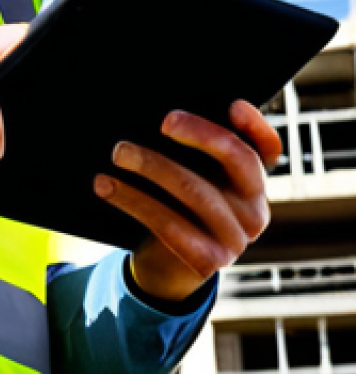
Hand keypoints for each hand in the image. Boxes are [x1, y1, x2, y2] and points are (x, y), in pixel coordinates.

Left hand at [94, 100, 281, 301]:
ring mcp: (235, 237)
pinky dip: (132, 200)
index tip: (234, 104)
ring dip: (151, 165)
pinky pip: (168, 223)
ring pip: (194, 189)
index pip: (267, 149)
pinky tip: (106, 186)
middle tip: (163, 121)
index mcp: (252, 182)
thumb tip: (162, 116)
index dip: (256, 125)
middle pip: (235, 158)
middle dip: (199, 134)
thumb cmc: (176, 207)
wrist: (166, 268)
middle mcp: (254, 209)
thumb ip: (191, 152)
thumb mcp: (191, 178)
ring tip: (118, 152)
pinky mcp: (208, 260)